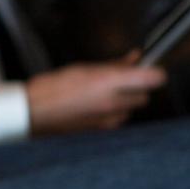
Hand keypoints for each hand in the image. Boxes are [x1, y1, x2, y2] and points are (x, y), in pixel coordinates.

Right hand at [26, 57, 166, 134]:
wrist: (34, 112)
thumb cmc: (55, 87)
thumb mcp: (86, 67)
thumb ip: (115, 64)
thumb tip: (135, 58)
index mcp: (110, 81)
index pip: (153, 78)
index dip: (155, 72)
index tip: (149, 67)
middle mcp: (114, 102)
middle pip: (144, 95)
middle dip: (138, 86)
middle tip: (122, 77)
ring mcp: (110, 119)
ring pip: (132, 108)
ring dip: (126, 99)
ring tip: (105, 91)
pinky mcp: (104, 130)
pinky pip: (119, 118)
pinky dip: (115, 111)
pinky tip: (98, 104)